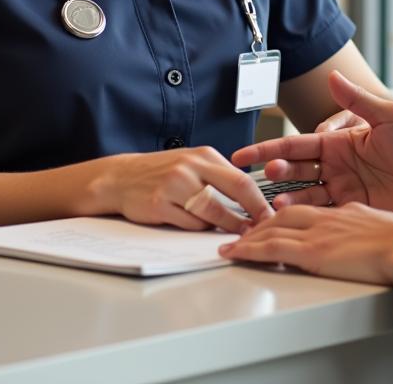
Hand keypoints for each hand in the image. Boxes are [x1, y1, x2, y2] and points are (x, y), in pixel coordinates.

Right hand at [99, 146, 271, 232]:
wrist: (121, 177)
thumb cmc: (162, 173)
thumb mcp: (192, 164)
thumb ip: (217, 177)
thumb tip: (250, 200)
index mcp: (204, 155)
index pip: (242, 179)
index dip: (259, 201)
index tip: (271, 215)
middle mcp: (191, 167)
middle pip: (235, 190)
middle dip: (254, 213)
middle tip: (264, 228)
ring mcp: (174, 185)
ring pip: (213, 211)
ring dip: (229, 226)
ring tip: (239, 235)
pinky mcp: (159, 204)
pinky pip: (190, 223)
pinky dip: (200, 230)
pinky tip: (203, 230)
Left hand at [219, 203, 392, 284]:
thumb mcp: (380, 222)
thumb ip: (361, 223)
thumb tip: (355, 236)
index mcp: (345, 205)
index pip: (306, 206)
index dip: (285, 210)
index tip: (271, 217)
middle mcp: (327, 214)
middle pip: (285, 211)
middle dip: (261, 218)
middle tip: (243, 227)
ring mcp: (319, 230)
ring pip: (274, 227)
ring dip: (250, 235)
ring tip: (233, 243)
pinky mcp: (314, 249)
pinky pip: (274, 247)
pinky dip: (251, 249)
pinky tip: (236, 252)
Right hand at [232, 71, 392, 213]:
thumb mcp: (388, 117)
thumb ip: (357, 99)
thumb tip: (332, 76)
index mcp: (338, 142)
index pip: (296, 143)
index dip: (269, 148)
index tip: (244, 154)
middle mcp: (335, 166)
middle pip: (295, 169)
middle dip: (276, 171)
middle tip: (264, 173)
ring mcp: (342, 190)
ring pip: (304, 194)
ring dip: (287, 197)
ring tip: (275, 201)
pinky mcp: (352, 212)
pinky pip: (323, 214)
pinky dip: (306, 217)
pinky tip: (294, 219)